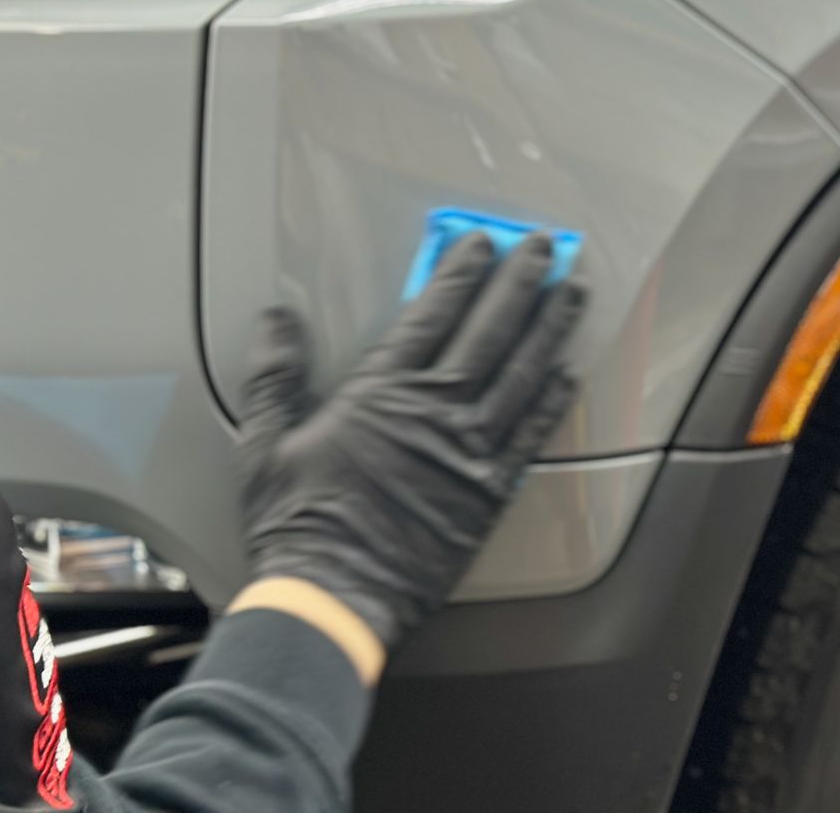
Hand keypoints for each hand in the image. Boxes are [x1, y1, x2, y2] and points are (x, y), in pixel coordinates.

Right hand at [236, 232, 584, 651]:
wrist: (332, 597)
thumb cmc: (296, 522)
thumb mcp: (266, 440)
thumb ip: (277, 373)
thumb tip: (277, 316)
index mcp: (381, 392)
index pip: (433, 313)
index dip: (462, 272)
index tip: (483, 242)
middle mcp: (434, 411)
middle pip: (490, 331)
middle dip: (520, 282)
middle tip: (546, 247)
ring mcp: (468, 451)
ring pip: (522, 374)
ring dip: (550, 328)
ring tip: (573, 292)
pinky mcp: (488, 493)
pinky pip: (532, 436)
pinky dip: (553, 400)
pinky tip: (569, 371)